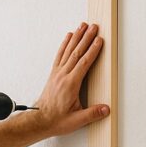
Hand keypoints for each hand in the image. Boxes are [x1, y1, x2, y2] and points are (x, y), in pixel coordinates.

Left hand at [30, 22, 110, 137]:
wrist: (39, 120)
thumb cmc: (56, 120)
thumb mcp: (76, 120)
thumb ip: (92, 114)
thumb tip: (106, 109)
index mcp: (70, 84)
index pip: (84, 63)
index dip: (92, 51)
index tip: (99, 40)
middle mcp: (63, 76)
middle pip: (76, 52)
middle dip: (86, 38)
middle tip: (94, 26)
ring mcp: (57, 74)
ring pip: (68, 51)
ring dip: (76, 37)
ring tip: (82, 26)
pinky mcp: (53, 74)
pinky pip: (60, 55)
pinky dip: (64, 44)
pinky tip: (68, 37)